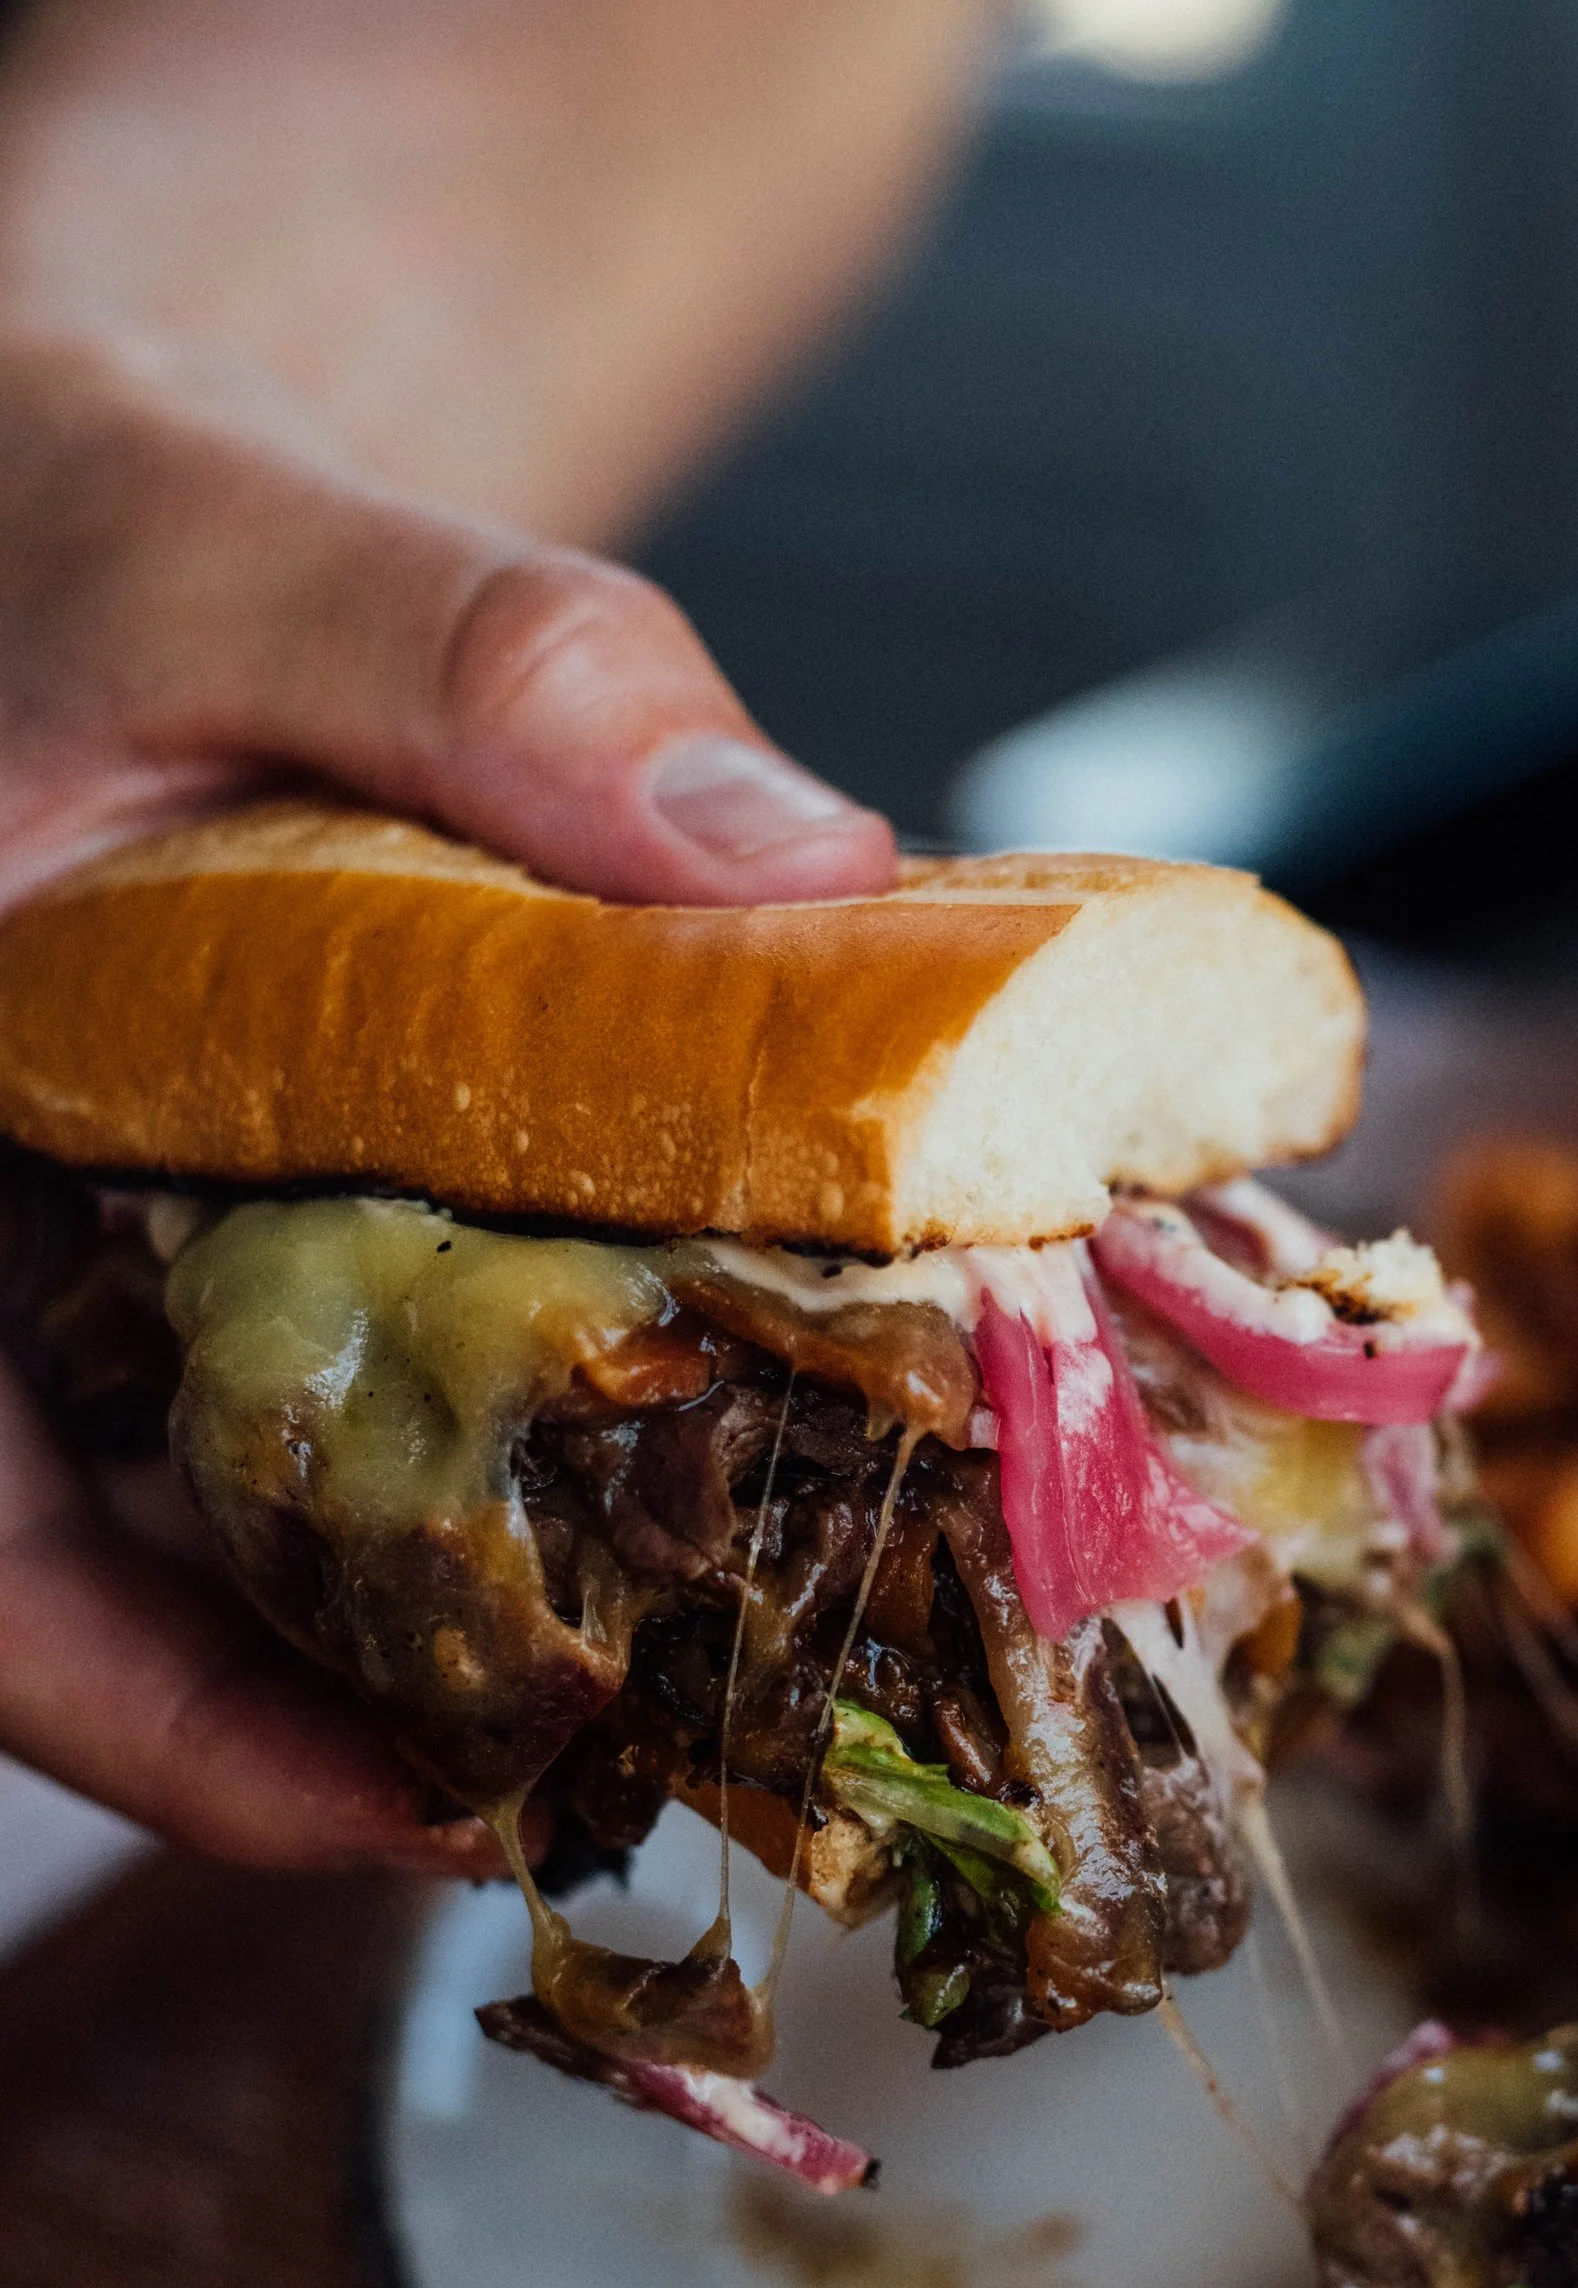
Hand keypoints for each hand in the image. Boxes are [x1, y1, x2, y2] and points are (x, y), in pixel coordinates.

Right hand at [0, 324, 898, 1870]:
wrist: (86, 481)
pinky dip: (555, 1367)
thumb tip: (794, 862)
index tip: (411, 1805)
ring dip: (508, 1546)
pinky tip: (734, 1370)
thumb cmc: (51, 503)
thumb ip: (466, 665)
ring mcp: (121, 1246)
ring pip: (290, 1478)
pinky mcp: (259, 1197)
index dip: (171, 1729)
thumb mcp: (217, 538)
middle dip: (404, 1672)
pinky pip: (392, 1335)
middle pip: (165, 1564)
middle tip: (676, 1730)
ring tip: (751, 1597)